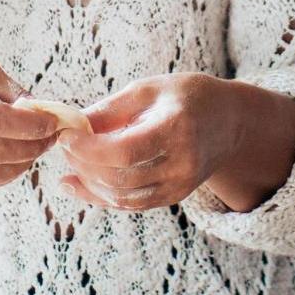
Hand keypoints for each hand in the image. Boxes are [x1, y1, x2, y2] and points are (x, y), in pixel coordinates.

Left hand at [56, 73, 243, 211]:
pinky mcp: (175, 197)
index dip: (89, 148)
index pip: (125, 151)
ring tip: (71, 162)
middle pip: (120, 177)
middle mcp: (183, 163)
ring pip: (122, 197)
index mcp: (177, 128)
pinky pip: (131, 204)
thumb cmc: (186, 97)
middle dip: (83, 163)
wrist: (229, 122)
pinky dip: (101, 196)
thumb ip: (110, 109)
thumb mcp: (148, 90)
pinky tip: (78, 182)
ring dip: (89, 182)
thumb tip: (72, 125)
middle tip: (65, 145)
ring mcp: (181, 185)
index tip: (66, 136)